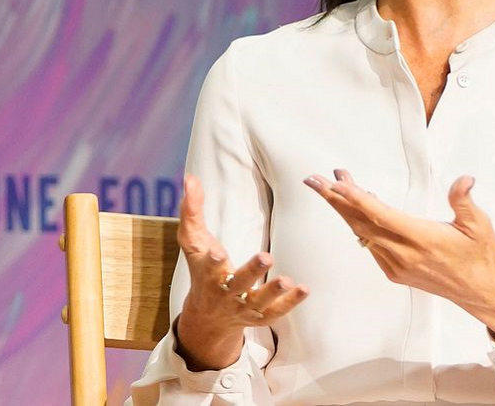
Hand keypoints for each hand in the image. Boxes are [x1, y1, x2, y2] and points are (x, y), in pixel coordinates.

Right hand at [175, 174, 308, 370]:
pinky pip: (275, 312)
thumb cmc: (203, 267)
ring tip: (288, 280)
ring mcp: (242, 306)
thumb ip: (192, 210)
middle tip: (267, 257)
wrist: (207, 315)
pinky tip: (304, 289)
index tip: (218, 252)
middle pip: (237, 283)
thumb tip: (189, 178)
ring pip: (258, 302)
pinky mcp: (258, 316)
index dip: (213, 261)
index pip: (208, 266)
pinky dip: (290, 303)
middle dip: (251, 272)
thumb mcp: (194, 242)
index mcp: (207, 273)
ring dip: (273, 291)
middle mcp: (225, 292)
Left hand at [303, 169, 494, 343]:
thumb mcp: (479, 225)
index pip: (380, 215)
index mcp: (423, 239)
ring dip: (345, 209)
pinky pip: (371, 246)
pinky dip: (360, 225)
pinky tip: (356, 208)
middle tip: (315, 179)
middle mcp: (405, 254)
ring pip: (363, 234)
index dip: (356, 198)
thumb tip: (464, 179)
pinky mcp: (396, 272)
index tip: (336, 183)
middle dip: (336, 199)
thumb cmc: (482, 256)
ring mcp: (398, 266)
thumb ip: (464, 200)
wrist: (483, 292)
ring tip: (332, 186)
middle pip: (361, 223)